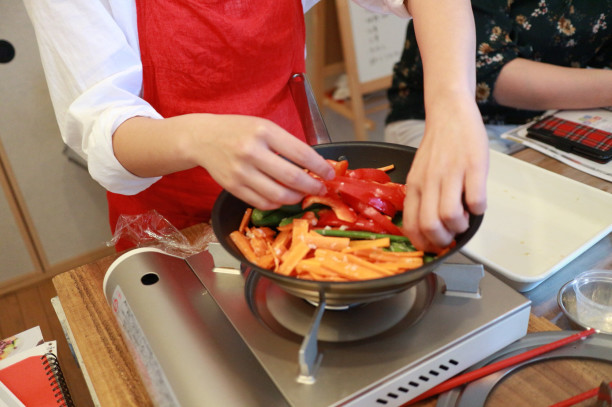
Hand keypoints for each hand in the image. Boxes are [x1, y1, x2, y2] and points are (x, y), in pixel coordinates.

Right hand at [186, 114, 334, 209]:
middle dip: (312, 187)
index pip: (300, 153)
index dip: (319, 167)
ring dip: (296, 198)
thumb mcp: (264, 126)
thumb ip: (286, 143)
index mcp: (264, 131)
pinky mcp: (233, 187)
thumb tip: (314, 165)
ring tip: (302, 194)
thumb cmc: (238, 130)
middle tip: (320, 189)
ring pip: (278, 196)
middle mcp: (251, 152)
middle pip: (291, 177)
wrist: (203, 138)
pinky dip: (277, 204)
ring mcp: (241, 172)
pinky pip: (262, 203)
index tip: (329, 174)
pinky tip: (282, 198)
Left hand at [401, 100, 488, 251]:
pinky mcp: (474, 166)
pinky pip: (476, 200)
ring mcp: (451, 173)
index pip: (412, 225)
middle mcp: (429, 181)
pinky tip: (477, 203)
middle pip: (429, 225)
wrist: (449, 113)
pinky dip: (479, 210)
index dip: (424, 243)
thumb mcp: (420, 173)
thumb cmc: (438, 147)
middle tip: (451, 238)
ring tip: (465, 219)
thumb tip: (432, 227)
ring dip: (461, 228)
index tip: (434, 247)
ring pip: (450, 216)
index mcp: (414, 185)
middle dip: (443, 241)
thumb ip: (423, 197)